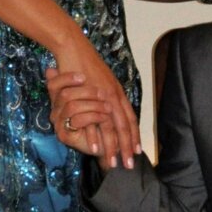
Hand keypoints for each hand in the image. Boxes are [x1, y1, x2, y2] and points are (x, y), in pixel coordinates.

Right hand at [46, 44, 140, 169]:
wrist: (74, 47)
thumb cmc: (87, 62)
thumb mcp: (103, 79)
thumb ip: (109, 93)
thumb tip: (112, 105)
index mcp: (117, 92)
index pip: (130, 118)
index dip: (134, 135)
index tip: (137, 150)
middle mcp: (113, 96)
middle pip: (123, 127)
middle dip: (127, 147)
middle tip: (130, 165)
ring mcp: (100, 98)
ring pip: (110, 128)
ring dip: (112, 147)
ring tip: (113, 163)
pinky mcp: (86, 99)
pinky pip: (91, 121)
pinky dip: (95, 137)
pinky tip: (96, 149)